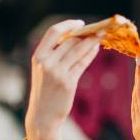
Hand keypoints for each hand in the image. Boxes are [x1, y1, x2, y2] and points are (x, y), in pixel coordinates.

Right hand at [25, 19, 100, 139]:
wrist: (42, 116)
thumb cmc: (44, 92)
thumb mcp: (43, 71)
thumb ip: (55, 55)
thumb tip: (77, 38)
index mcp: (38, 56)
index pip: (53, 32)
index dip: (68, 24)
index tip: (81, 23)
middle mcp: (46, 62)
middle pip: (70, 40)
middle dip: (86, 33)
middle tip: (99, 28)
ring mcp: (57, 72)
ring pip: (78, 50)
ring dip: (92, 41)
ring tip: (102, 35)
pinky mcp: (67, 82)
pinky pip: (82, 63)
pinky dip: (90, 54)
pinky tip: (96, 49)